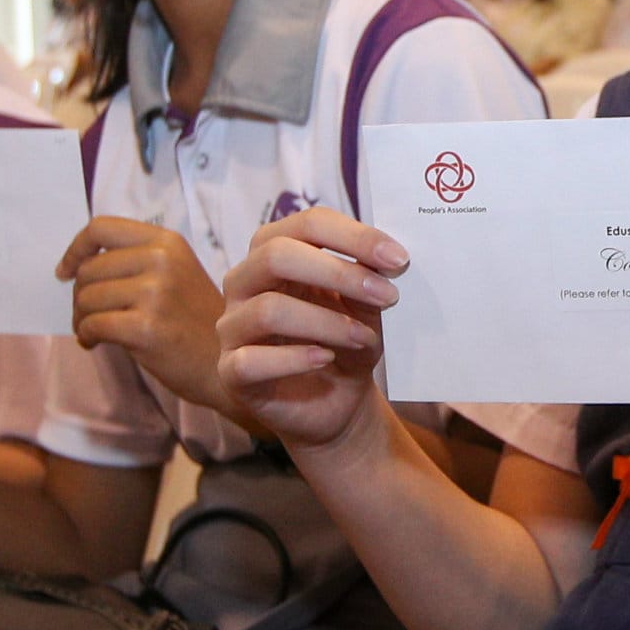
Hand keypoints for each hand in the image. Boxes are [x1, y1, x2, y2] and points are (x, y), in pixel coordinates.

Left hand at [64, 217, 225, 410]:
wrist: (225, 364)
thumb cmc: (194, 322)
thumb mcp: (175, 273)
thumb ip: (136, 259)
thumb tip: (77, 263)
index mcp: (167, 242)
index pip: (101, 228)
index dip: (75, 249)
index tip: (65, 272)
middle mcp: (162, 260)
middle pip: (89, 269)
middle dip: (79, 296)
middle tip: (88, 317)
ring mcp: (155, 294)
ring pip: (87, 298)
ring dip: (80, 318)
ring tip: (92, 332)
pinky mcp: (146, 328)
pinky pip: (92, 324)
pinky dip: (86, 335)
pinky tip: (94, 343)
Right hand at [214, 209, 404, 456]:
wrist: (336, 404)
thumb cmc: (346, 342)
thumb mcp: (365, 309)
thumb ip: (367, 282)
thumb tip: (384, 260)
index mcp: (275, 251)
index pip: (307, 225)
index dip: (354, 237)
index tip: (398, 259)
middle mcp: (245, 282)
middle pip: (275, 255)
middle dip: (338, 273)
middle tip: (387, 295)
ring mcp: (232, 327)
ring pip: (268, 310)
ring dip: (326, 323)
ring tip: (363, 338)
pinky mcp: (231, 372)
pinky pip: (251, 361)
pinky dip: (294, 358)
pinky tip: (324, 359)